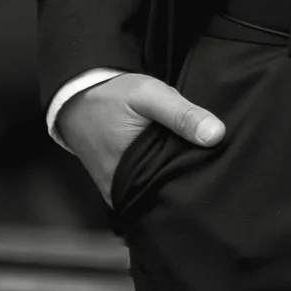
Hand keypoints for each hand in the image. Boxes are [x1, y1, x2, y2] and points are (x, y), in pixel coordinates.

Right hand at [62, 72, 225, 202]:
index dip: (198, 180)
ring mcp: (117, 191)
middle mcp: (122, 191)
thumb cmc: (109, 96)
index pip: (177, 191)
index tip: (217, 169)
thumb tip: (216, 135)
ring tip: (193, 165)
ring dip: (172, 180)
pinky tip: (172, 164)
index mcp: (131, 175)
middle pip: (167, 195)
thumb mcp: (148, 96)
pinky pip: (143, 187)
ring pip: (156, 192)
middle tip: (209, 166)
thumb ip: (181, 115)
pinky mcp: (115, 186)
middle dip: (187, 182)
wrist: (73, 97)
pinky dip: (158, 177)